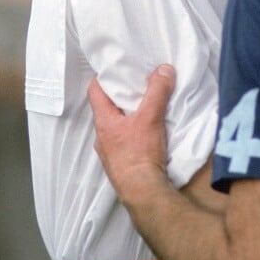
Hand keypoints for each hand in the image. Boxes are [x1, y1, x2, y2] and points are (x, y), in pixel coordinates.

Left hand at [89, 66, 176, 204]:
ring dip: (128, 116)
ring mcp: (110, 153)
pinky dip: (133, 133)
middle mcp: (102, 137)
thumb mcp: (151, 117)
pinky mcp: (121, 165)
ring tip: (146, 107)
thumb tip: (164, 69)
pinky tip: (148, 134)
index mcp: (103, 122)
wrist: (142, 192)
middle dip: (121, 96)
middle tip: (137, 84)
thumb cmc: (140, 153)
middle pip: (107, 109)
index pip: (95, 91)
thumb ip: (157, 92)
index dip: (103, 77)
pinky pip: (124, 142)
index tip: (117, 68)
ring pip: (116, 126)